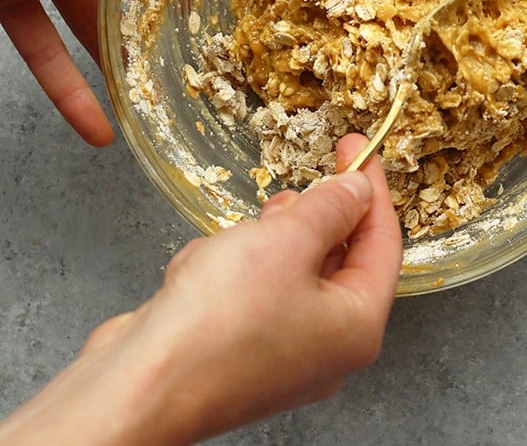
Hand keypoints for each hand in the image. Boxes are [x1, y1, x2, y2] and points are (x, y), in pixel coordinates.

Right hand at [0, 135, 402, 445]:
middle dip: (307, 220)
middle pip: (335, 258)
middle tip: (288, 194)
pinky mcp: (239, 356)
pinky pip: (247, 293)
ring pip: (286, 271)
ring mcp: (282, 356)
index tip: (356, 147)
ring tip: (231, 244)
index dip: (371, 187)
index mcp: (356, 325)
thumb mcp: (288, 239)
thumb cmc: (221, 316)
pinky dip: (226, 272)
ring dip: (259, 245)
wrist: (139, 384)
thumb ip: (330, 208)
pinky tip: (198, 273)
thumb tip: (358, 190)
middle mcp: (327, 348)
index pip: (382, 242)